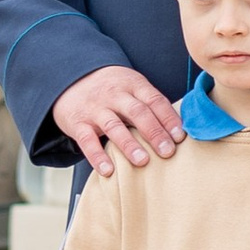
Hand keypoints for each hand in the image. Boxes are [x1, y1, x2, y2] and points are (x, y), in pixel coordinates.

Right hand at [53, 65, 184, 176]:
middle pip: (137, 112)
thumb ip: (150, 104)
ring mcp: (95, 108)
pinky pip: (87, 140)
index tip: (180, 136)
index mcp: (132, 85)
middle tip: (167, 152)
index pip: (154, 100)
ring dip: (129, 144)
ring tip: (142, 161)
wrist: (70, 78)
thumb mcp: (131, 86)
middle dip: (154, 132)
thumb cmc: (110, 88)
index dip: (168, 118)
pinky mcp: (77, 122)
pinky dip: (97, 156)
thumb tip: (179, 130)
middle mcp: (114, 95)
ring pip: (113, 126)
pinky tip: (108, 170)